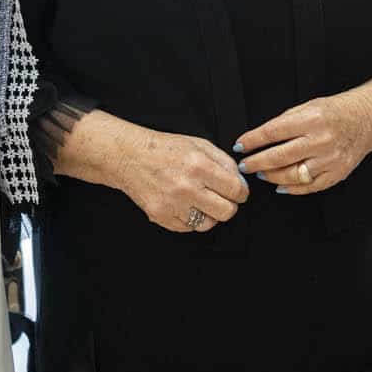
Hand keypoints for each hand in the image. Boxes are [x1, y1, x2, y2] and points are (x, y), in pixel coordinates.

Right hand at [116, 126, 249, 231]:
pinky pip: (188, 227)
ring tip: (201, 201)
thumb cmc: (165, 149)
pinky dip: (190, 218)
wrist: (129, 156)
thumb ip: (224, 162)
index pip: (236, 190)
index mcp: (199, 165)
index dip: (241, 193)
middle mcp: (186, 187)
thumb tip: (240, 182)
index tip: (238, 193)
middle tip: (222, 198)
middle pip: (226, 211)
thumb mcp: (199, 144)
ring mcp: (172, 204)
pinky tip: (185, 204)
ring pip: (208, 224)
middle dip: (229, 205)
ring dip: (209, 214)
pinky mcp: (161, 216)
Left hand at [237, 93, 371, 194]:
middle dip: (256, 163)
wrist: (365, 120)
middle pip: (279, 157)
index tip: (240, 146)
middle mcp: (320, 140)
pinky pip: (309, 186)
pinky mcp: (337, 173)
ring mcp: (330, 159)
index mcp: (311, 119)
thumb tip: (259, 138)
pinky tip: (279, 185)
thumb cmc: (333, 112)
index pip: (273, 132)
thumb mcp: (308, 106)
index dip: (252, 141)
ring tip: (261, 174)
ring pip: (292, 175)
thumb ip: (285, 122)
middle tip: (244, 165)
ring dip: (271, 176)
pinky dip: (291, 188)